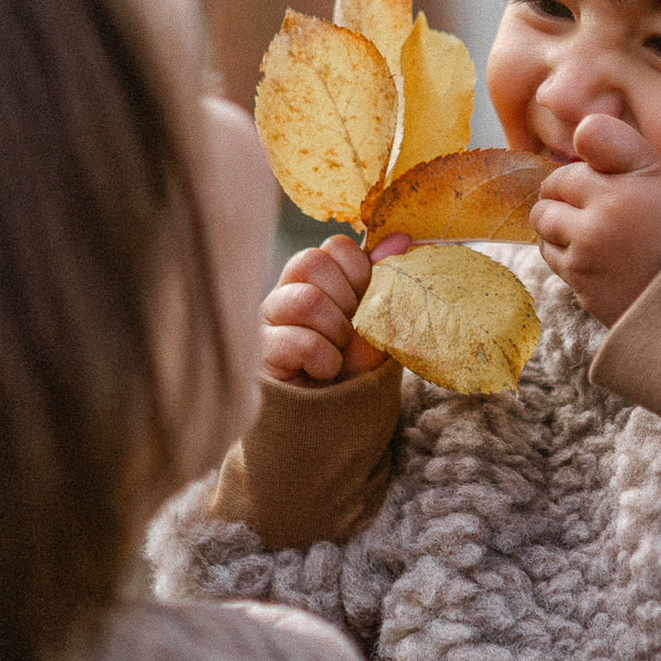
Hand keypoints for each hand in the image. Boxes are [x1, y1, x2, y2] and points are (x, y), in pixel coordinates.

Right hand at [261, 232, 409, 384]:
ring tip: (338, 357)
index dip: (359, 272)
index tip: (366, 304)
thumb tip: (400, 238)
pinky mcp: (259, 350)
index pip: (335, 246)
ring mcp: (270, 319)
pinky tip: (323, 373)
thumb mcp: (379, 329)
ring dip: (335, 334)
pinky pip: (297, 340)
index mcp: (320, 280)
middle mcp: (288, 291)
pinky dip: (322, 360)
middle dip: (346, 303)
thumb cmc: (355, 373)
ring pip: (305, 299)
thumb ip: (385, 286)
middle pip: (312, 261)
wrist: (335, 422)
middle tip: (349, 335)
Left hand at [529, 114, 660, 325]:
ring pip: (544, 233)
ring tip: (592, 234)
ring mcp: (585, 259)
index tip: (596, 187)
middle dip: (559, 202)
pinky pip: (555, 264)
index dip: (577, 179)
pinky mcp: (582, 289)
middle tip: (589, 209)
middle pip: (546, 202)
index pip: (565, 175)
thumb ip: (620, 146)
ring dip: (557, 230)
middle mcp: (596, 224)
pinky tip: (596, 259)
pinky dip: (566, 258)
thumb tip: (580, 128)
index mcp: (618, 191)